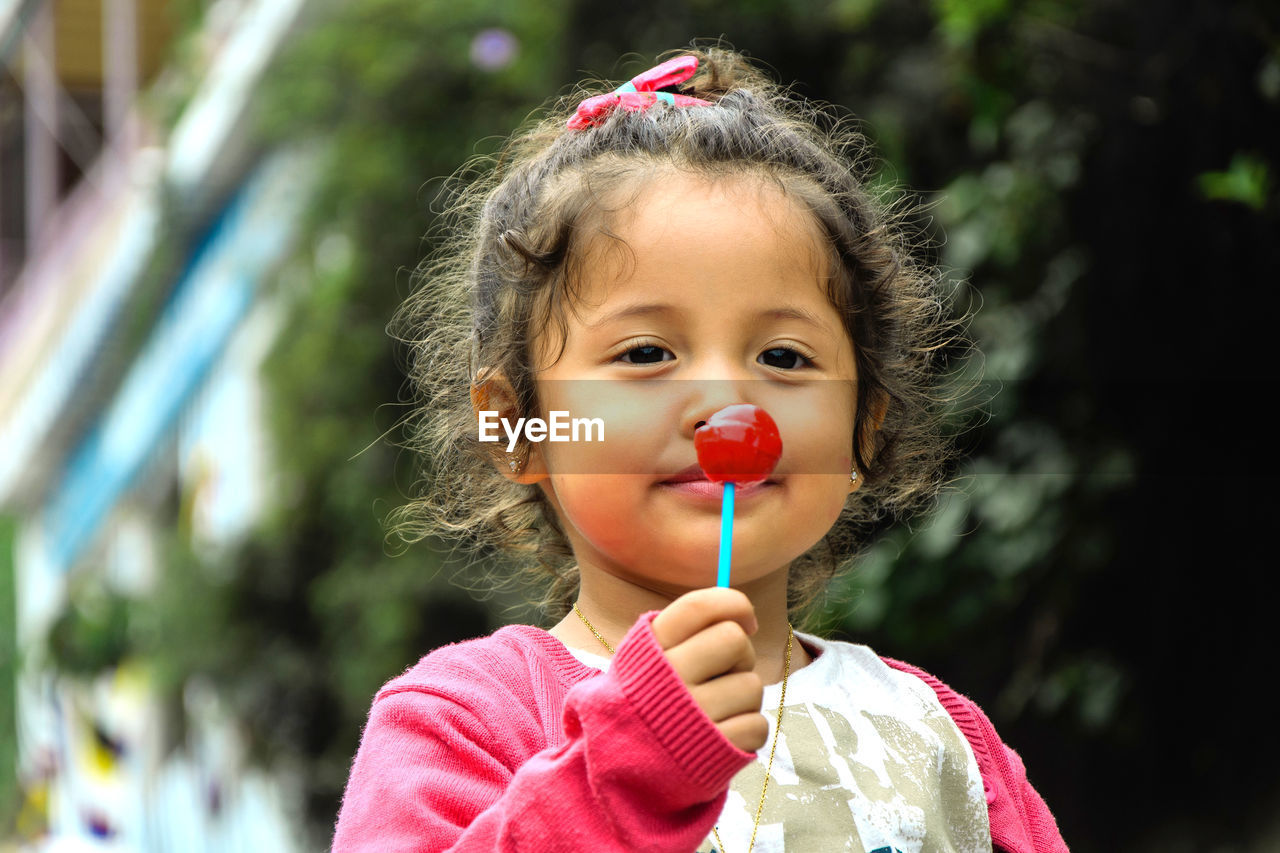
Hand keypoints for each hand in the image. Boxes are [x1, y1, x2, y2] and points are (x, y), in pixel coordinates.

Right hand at [651, 588, 766, 752]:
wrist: (624, 766)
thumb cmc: (647, 701)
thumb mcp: (644, 659)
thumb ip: (684, 629)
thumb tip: (741, 611)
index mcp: (650, 648)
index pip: (700, 605)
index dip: (735, 605)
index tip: (746, 621)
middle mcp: (670, 677)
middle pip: (734, 639)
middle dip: (740, 654)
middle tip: (726, 671)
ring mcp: (693, 715)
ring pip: (752, 685)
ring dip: (743, 697)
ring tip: (717, 709)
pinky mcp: (715, 750)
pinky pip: (757, 724)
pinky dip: (747, 730)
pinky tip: (722, 734)